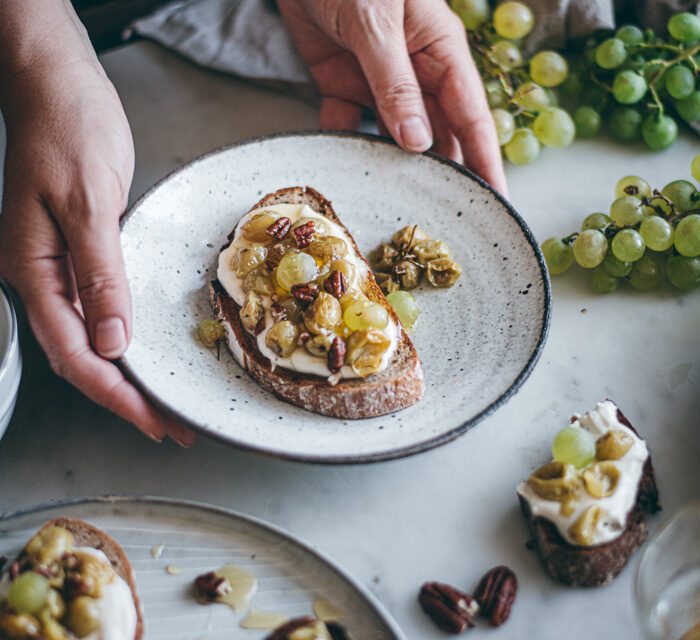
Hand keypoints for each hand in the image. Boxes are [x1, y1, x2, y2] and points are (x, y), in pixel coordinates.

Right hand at [0, 37, 195, 445]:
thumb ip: (100, 274)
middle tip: (171, 426)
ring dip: (128, 374)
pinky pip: (98, 308)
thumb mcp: (88, 202)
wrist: (57, 84)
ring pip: (90, 337)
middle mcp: (40, 276)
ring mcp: (57, 266)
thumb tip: (112, 341)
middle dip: (126, 397)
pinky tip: (145, 351)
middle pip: (81, 355)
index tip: (155, 423)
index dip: (117, 396)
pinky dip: (124, 337)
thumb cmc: (68, 129)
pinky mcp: (79, 251)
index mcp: (32, 270)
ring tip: (165, 403)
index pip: (74, 354)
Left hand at [277, 0, 507, 195]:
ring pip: (394, 136)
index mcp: (440, 52)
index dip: (487, 161)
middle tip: (447, 220)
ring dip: (394, 167)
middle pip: (438, 134)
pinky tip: (346, 170)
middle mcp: (416, 72)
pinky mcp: (341, 80)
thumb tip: (418, 143)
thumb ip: (396, 83)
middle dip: (445, 175)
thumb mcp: (378, 23)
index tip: (499, 201)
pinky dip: (345, 143)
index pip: (472, 118)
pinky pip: (347, 121)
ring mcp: (378, 79)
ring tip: (399, 206)